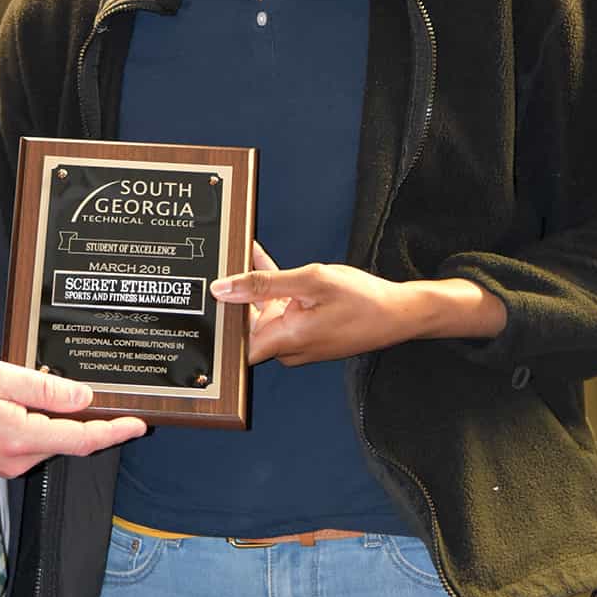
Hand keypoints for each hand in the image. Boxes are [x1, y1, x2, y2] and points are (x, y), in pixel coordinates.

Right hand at [0, 358, 146, 476]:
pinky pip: (29, 444)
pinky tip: (12, 405)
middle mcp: (18, 459)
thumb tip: (83, 397)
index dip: (114, 432)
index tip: (137, 425)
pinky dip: (34, 426)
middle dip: (77, 416)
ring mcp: (7, 466)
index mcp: (20, 437)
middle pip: (66, 439)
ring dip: (51, 419)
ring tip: (22, 389)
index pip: (81, 439)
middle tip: (71, 385)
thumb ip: (44, 389)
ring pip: (47, 441)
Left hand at [212, 251, 506, 365]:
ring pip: (263, 311)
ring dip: (251, 284)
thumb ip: (264, 284)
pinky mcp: (307, 330)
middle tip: (211, 261)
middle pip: (245, 324)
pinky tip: (256, 254)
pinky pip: (280, 307)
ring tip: (231, 249)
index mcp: (283, 340)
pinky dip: (271, 285)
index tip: (195, 308)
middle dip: (230, 294)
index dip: (212, 329)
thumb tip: (222, 288)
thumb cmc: (363, 299)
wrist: (401, 313)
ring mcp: (298, 339)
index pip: (232, 347)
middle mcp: (287, 346)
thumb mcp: (310, 281)